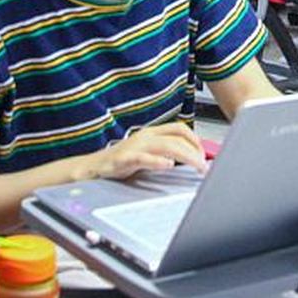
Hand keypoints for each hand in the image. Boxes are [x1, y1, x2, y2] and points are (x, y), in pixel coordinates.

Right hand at [82, 122, 205, 180]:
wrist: (92, 168)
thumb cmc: (120, 162)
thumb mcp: (146, 154)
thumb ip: (164, 154)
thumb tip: (189, 160)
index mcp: (151, 133)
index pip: (179, 128)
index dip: (195, 139)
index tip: (204, 153)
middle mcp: (145, 136)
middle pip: (177, 138)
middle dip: (195, 151)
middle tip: (205, 165)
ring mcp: (135, 146)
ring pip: (166, 145)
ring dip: (185, 156)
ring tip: (196, 165)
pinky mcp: (124, 159)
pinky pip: (143, 158)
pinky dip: (157, 161)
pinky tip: (168, 165)